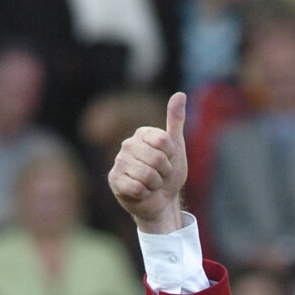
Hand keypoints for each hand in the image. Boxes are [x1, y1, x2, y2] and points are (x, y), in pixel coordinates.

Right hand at [107, 91, 187, 233]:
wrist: (162, 200)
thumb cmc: (168, 174)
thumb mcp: (176, 147)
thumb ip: (176, 121)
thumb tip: (180, 94)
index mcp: (142, 134)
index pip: (164, 141)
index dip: (171, 156)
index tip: (168, 160)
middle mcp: (128, 145)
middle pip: (157, 159)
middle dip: (165, 173)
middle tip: (160, 176)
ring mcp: (119, 162)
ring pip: (148, 175)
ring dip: (155, 185)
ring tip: (151, 185)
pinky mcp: (114, 180)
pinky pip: (137, 188)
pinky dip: (145, 195)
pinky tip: (142, 193)